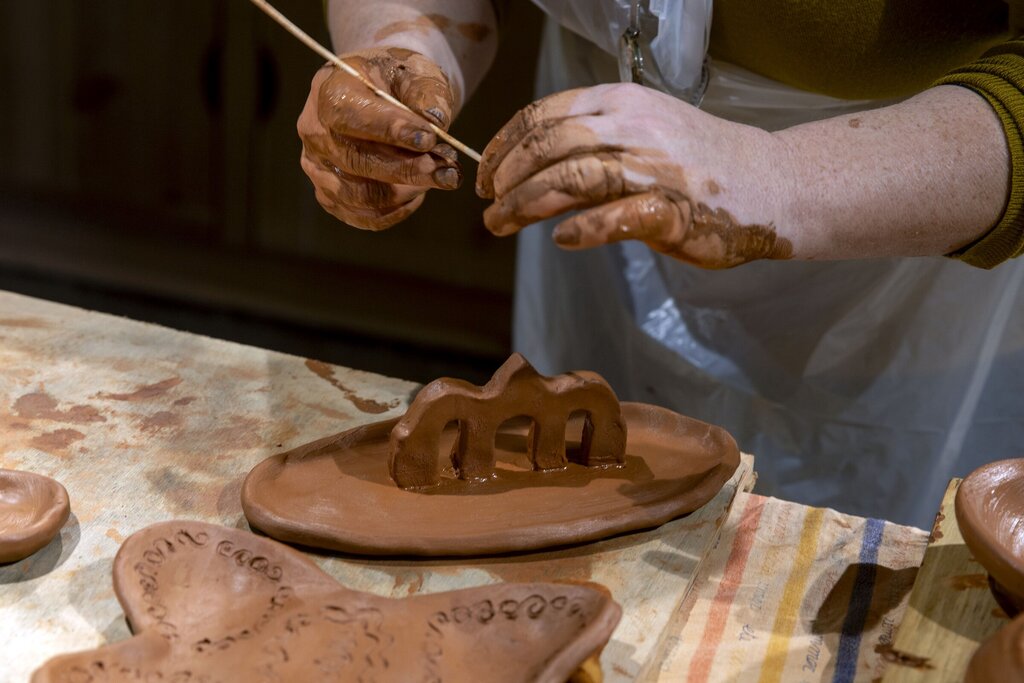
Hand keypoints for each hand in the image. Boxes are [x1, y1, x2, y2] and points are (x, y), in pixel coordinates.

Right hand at [298, 47, 461, 230]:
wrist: (377, 93)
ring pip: (361, 195)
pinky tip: (419, 192)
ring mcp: (318, 168)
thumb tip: (436, 122)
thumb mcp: (414, 70)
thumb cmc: (394, 80)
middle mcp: (315, 132)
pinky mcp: (330, 196)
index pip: (350, 116)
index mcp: (328, 91)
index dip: (389, 130)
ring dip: (406, 191)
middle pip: (357, 161)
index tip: (429, 139)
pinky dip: (397, 210)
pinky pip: (364, 217)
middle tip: (448, 172)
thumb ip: (426, 91)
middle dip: (409, 170)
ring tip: (438, 176)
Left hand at [476, 83, 794, 268]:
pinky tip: (561, 240)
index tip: (485, 174)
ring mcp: (653, 167)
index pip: (543, 114)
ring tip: (501, 224)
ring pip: (572, 176)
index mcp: (620, 102)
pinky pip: (616, 216)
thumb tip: (530, 170)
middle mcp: (633, 126)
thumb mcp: (641, 129)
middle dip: (507, 177)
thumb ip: (590, 142)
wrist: (768, 183)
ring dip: (526, 203)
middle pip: (549, 144)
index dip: (504, 145)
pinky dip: (582, 228)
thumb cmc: (698, 161)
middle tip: (488, 205)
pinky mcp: (673, 209)